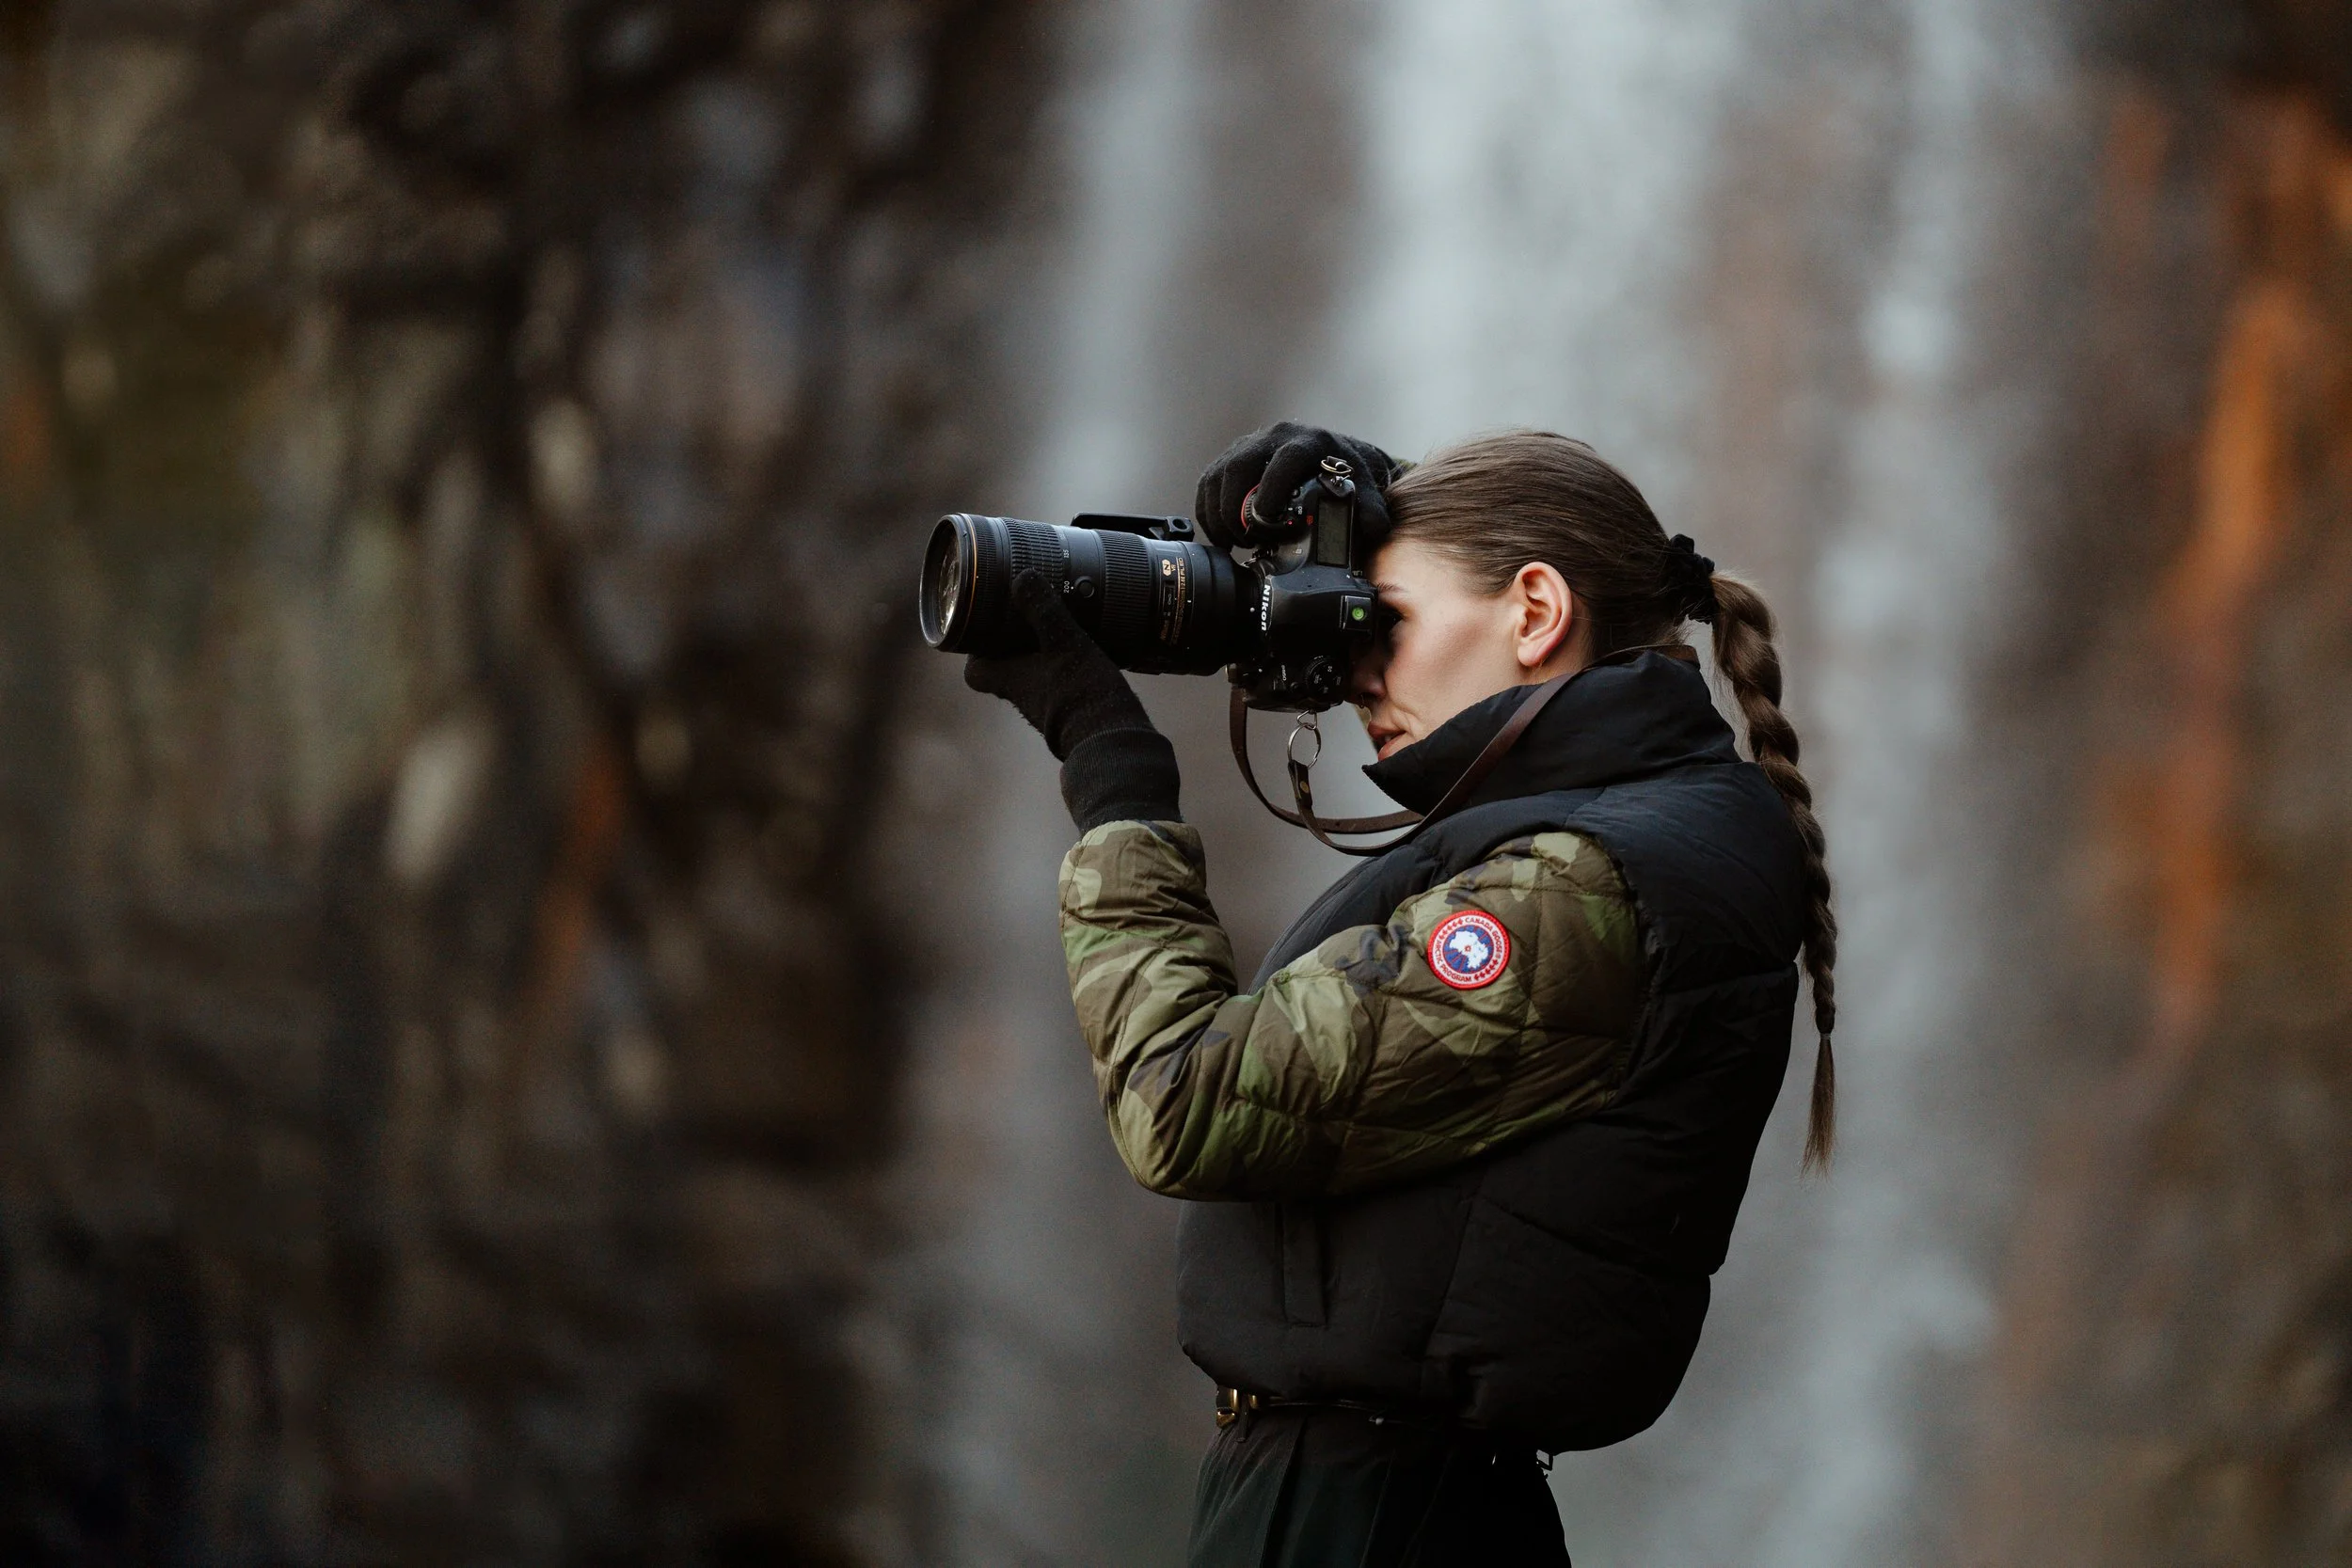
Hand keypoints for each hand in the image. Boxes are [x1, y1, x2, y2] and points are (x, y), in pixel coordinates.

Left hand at [964, 570, 1153, 759]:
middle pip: (1003, 671)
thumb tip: (1022, 576)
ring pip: (1033, 676)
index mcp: (1011, 680)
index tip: (981, 626)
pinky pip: (1060, 685)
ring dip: (1039, 655)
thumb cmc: (1082, 696)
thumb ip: (1043, 610)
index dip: (973, 650)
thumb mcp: (1064, 642)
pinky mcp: (1073, 711)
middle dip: (1010, 645)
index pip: (975, 672)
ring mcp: (1048, 707)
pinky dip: (1065, 668)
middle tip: (1022, 617)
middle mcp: (1024, 697)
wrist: (1113, 743)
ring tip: (1055, 626)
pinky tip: (1084, 648)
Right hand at [1193, 422, 1399, 550]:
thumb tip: (1373, 528)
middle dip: (1235, 509)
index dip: (1270, 490)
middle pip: (1239, 467)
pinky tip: (1222, 535)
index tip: (1266, 520)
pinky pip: (1209, 483)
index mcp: (1306, 443)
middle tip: (1246, 540)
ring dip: (1218, 514)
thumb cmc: (1348, 473)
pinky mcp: (1232, 458)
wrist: (1335, 456)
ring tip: (1233, 543)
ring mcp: (1249, 446)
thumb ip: (1371, 509)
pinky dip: (1208, 512)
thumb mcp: (1363, 488)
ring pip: (1218, 476)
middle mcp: (1274, 438)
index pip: (1282, 460)